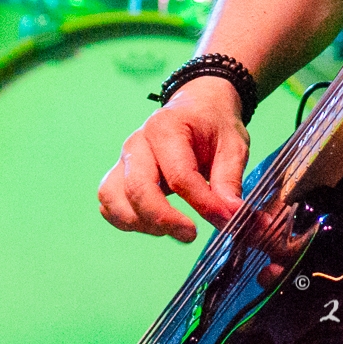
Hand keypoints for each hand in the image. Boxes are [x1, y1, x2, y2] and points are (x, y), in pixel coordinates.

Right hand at [98, 75, 249, 241]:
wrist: (198, 108)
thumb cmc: (214, 126)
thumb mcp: (234, 145)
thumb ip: (230, 181)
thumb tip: (233, 217)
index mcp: (167, 127)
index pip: (179, 175)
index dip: (201, 203)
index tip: (223, 220)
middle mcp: (138, 142)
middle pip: (138, 188)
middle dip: (163, 219)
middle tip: (191, 234)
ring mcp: (124, 158)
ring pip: (113, 198)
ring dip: (140, 222)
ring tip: (172, 229)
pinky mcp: (118, 174)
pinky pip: (108, 203)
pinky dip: (125, 219)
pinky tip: (154, 224)